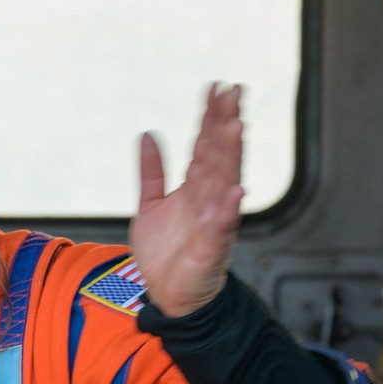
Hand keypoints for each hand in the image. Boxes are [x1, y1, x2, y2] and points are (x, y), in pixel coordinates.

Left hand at [129, 84, 245, 317]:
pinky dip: (228, 209)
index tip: (216, 87)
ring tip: (236, 126)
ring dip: (230, 155)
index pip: (204, 144)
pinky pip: (222, 226)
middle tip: (233, 93)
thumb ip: (151, 173)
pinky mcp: (211, 247)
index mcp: (195, 188)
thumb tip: (146, 134)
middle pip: (219, 155)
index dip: (210, 117)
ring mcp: (212, 221)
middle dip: (225, 124)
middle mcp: (208, 199)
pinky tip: (235, 190)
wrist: (168, 295)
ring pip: (224, 182)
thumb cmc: (166, 254)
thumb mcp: (150, 206)